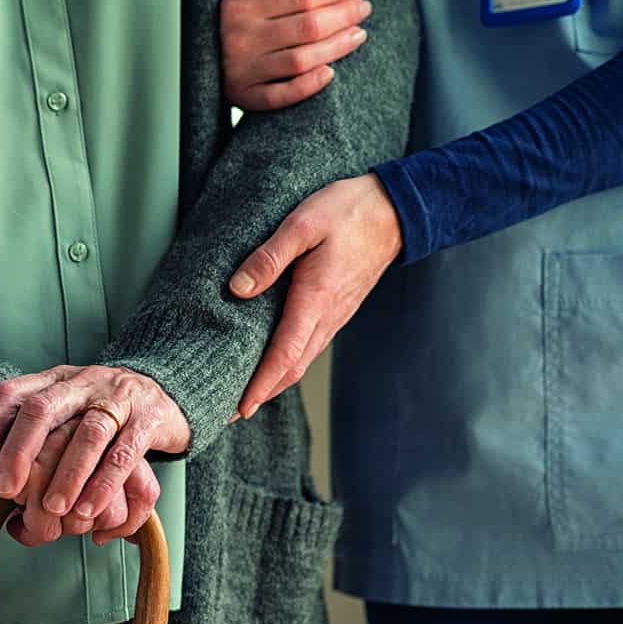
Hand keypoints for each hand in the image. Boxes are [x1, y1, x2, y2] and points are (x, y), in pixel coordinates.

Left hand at [0, 365, 189, 533]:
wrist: (169, 393)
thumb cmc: (105, 412)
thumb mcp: (68, 411)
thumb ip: (36, 435)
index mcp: (55, 380)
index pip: (12, 392)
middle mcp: (83, 382)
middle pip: (43, 409)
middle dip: (20, 451)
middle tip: (5, 490)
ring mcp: (118, 398)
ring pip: (88, 433)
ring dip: (67, 475)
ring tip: (53, 509)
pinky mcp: (149, 418)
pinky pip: (125, 452)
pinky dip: (105, 484)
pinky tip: (90, 509)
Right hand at [220, 0, 371, 111]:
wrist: (201, 41)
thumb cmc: (239, 1)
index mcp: (240, 1)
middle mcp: (239, 36)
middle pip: (307, 27)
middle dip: (343, 16)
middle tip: (363, 10)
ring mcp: (241, 70)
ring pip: (300, 60)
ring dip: (337, 48)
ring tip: (357, 35)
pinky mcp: (244, 96)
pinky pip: (281, 96)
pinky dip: (308, 86)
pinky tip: (330, 73)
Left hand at [228, 174, 401, 417]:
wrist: (394, 211)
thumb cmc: (348, 212)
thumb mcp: (303, 224)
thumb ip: (269, 257)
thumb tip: (238, 288)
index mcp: (315, 300)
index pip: (284, 356)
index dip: (260, 385)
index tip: (239, 408)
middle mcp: (327, 317)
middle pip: (291, 369)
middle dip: (260, 395)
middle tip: (228, 413)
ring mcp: (334, 317)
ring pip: (301, 361)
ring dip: (274, 383)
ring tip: (244, 395)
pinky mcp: (336, 310)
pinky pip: (308, 347)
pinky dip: (287, 364)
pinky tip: (272, 364)